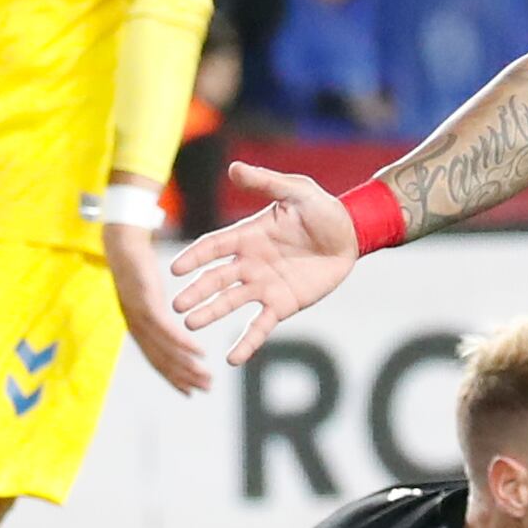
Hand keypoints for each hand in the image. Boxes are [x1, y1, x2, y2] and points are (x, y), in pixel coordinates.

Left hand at [103, 216, 213, 396]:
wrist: (121, 243)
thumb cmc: (136, 266)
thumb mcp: (150, 294)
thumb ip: (159, 312)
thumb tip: (170, 324)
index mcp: (138, 326)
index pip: (157, 359)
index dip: (173, 378)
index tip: (191, 391)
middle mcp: (137, 326)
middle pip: (162, 359)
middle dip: (183, 378)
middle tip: (206, 390)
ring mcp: (139, 315)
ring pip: (164, 348)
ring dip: (186, 367)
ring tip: (207, 378)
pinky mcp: (145, 301)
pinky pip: (166, 327)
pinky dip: (182, 343)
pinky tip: (199, 351)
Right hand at [169, 163, 362, 363]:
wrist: (352, 235)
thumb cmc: (323, 210)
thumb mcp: (297, 192)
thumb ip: (267, 183)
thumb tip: (234, 168)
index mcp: (247, 236)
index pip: (213, 247)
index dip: (195, 257)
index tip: (176, 269)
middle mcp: (249, 263)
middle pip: (216, 279)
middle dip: (196, 291)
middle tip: (176, 306)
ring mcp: (263, 286)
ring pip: (231, 302)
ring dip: (211, 313)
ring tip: (191, 325)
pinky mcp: (281, 305)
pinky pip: (260, 326)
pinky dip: (247, 342)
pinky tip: (232, 359)